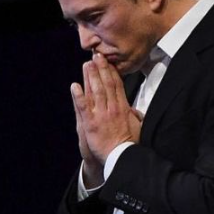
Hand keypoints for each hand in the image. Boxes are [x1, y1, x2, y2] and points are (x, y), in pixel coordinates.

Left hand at [70, 54, 141, 170]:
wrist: (122, 157)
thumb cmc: (130, 144)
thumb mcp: (138, 127)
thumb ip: (135, 116)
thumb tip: (135, 111)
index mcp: (123, 108)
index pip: (117, 85)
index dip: (112, 72)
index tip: (108, 62)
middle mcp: (112, 108)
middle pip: (106, 84)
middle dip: (101, 69)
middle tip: (96, 56)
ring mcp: (101, 115)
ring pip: (95, 92)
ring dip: (90, 77)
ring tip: (86, 65)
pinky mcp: (90, 123)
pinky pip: (83, 107)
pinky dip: (78, 96)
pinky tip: (74, 86)